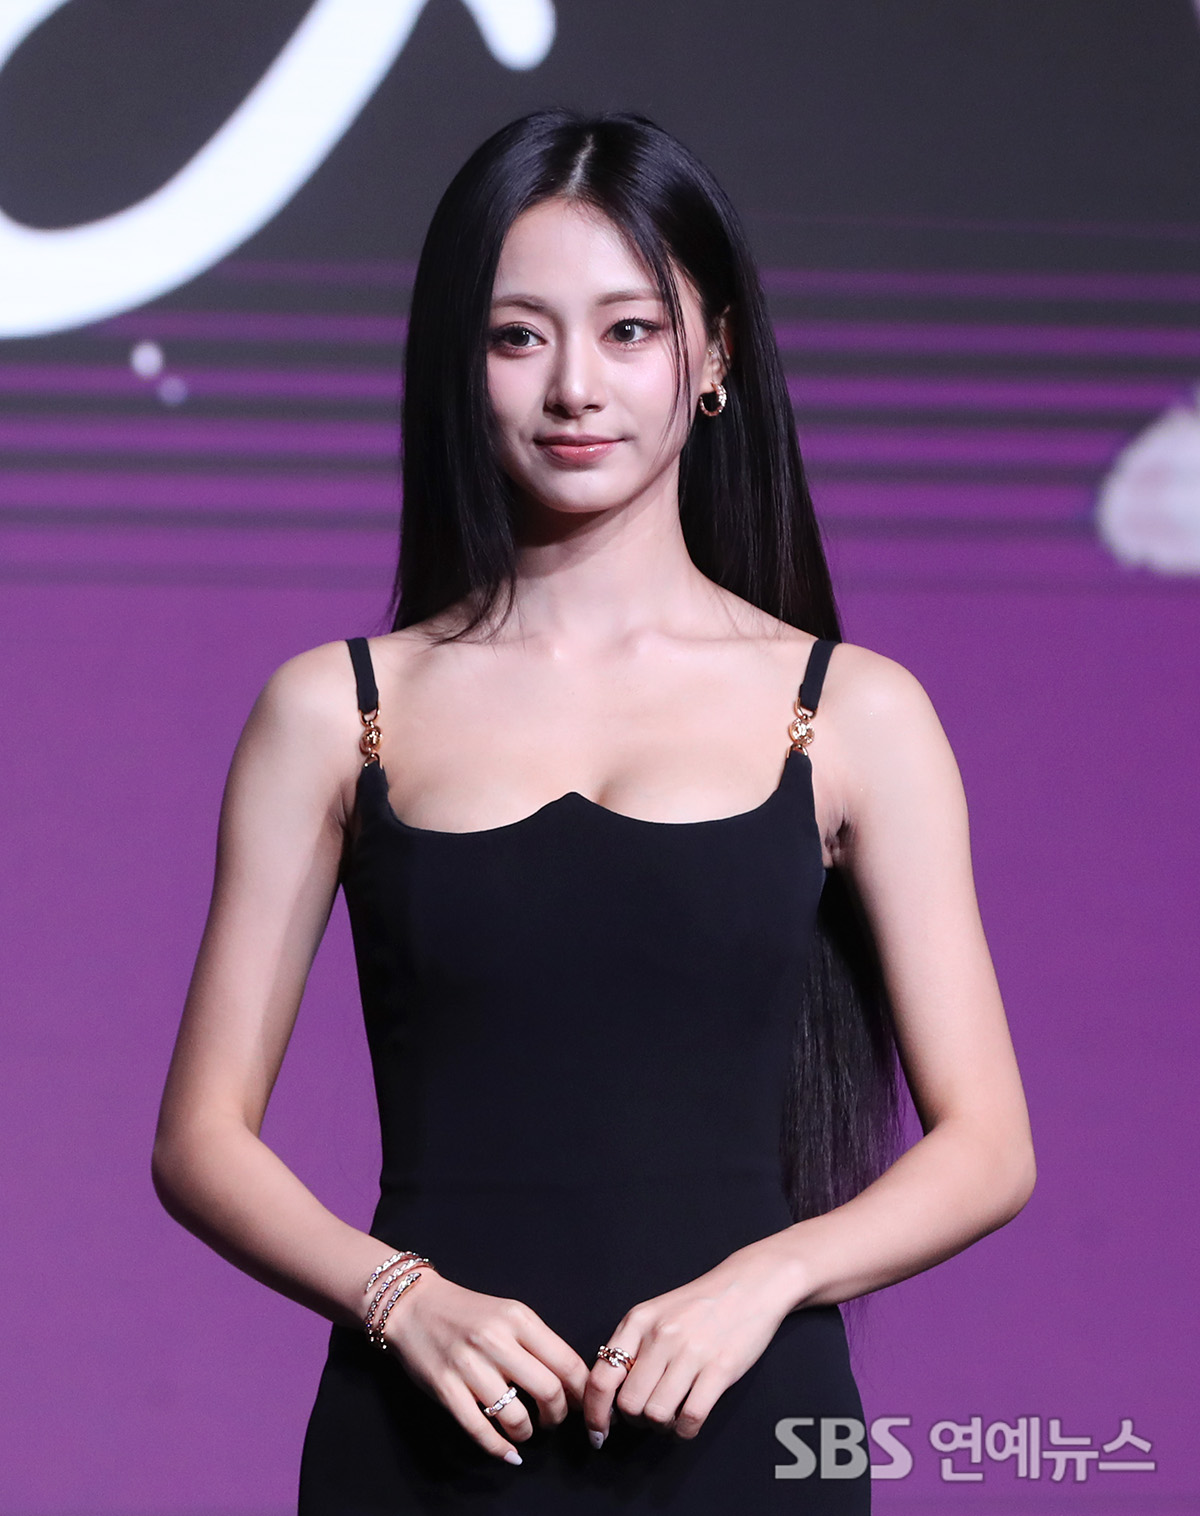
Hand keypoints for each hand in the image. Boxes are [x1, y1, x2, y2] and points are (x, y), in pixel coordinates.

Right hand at [383, 1270, 591, 1463]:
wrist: (414, 1305)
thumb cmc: (468, 1312)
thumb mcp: (509, 1314)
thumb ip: (538, 1342)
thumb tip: (571, 1382)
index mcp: (518, 1318)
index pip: (566, 1362)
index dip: (580, 1392)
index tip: (582, 1404)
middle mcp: (496, 1340)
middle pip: (548, 1391)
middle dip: (558, 1415)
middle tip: (553, 1419)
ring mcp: (469, 1365)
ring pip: (515, 1416)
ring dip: (527, 1433)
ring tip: (525, 1430)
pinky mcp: (445, 1387)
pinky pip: (479, 1429)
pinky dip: (499, 1449)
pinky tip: (508, 1453)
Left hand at [583, 1243, 795, 1444]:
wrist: (749, 1285)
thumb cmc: (699, 1305)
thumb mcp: (655, 1314)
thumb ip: (631, 1347)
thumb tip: (608, 1397)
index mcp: (638, 1321)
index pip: (602, 1377)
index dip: (595, 1413)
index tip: (598, 1431)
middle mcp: (661, 1335)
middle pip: (629, 1404)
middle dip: (636, 1420)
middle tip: (648, 1415)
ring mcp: (691, 1352)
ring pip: (657, 1414)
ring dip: (662, 1426)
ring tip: (671, 1414)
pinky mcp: (720, 1368)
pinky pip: (691, 1418)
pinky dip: (685, 1431)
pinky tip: (688, 1421)